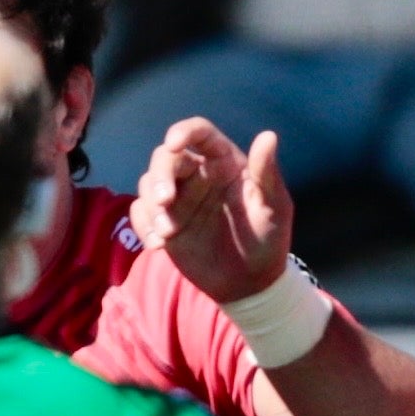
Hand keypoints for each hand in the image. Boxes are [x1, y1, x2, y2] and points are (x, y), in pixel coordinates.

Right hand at [133, 118, 294, 305]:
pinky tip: (159, 245)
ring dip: (151, 206)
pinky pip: (140, 213)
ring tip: (166, 233)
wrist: (249, 283)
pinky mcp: (163, 222)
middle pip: (165, 158)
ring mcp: (178, 199)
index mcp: (224, 162)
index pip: (200, 134)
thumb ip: (267, 173)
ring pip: (147, 184)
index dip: (184, 132)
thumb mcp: (274, 207)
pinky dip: (143, 226)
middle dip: (160, 176)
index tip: (174, 144)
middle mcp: (197, 175)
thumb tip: (268, 136)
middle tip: (165, 201)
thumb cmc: (268, 239)